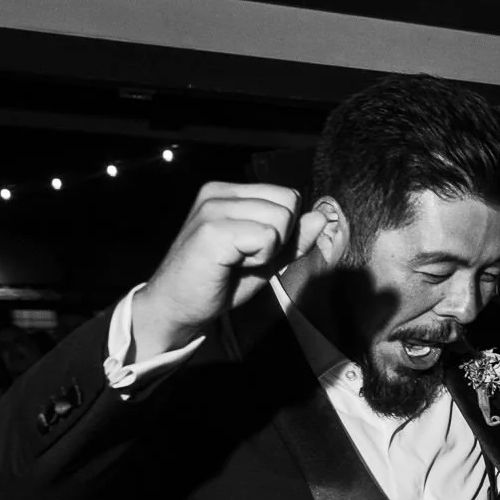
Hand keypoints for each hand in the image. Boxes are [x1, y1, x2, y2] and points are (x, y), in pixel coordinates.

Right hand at [133, 183, 325, 356]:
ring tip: (238, 260)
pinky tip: (233, 265)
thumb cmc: (220, 281)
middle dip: (280, 238)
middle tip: (246, 256)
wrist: (179, 306)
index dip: (285, 229)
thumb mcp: (266, 257)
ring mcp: (213, 208)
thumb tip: (321, 217)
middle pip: (288, 202)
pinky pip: (267, 237)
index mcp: (230, 192)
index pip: (288, 195)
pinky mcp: (211, 230)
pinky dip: (259, 258)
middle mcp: (219, 192)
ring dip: (268, 250)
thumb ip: (293, 238)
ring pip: (281, 218)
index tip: (255, 249)